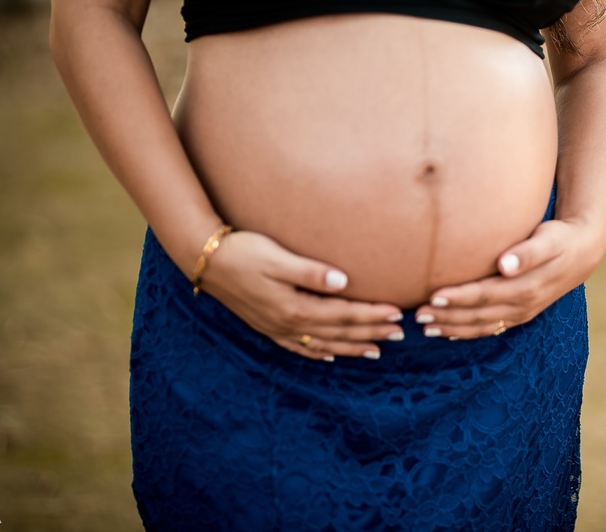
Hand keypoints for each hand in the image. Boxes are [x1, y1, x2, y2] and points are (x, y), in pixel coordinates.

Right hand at [196, 230, 403, 359]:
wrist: (205, 260)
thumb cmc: (243, 251)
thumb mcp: (277, 257)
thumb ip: (310, 272)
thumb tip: (343, 282)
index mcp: (294, 306)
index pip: (343, 314)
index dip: (372, 315)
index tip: (397, 314)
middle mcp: (287, 323)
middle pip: (338, 332)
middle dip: (370, 334)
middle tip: (400, 335)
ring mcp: (277, 328)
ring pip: (322, 344)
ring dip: (351, 347)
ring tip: (376, 351)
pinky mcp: (267, 326)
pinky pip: (300, 347)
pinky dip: (320, 352)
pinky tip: (332, 355)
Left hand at [413, 217, 596, 338]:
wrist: (581, 252)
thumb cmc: (559, 238)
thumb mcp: (549, 240)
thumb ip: (527, 252)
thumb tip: (505, 264)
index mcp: (526, 287)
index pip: (484, 295)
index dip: (458, 298)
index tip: (433, 296)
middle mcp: (522, 305)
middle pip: (477, 314)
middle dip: (447, 316)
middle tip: (417, 315)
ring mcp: (521, 313)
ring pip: (480, 325)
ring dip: (452, 327)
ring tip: (424, 326)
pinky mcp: (520, 314)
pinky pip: (490, 328)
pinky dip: (467, 332)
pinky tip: (448, 332)